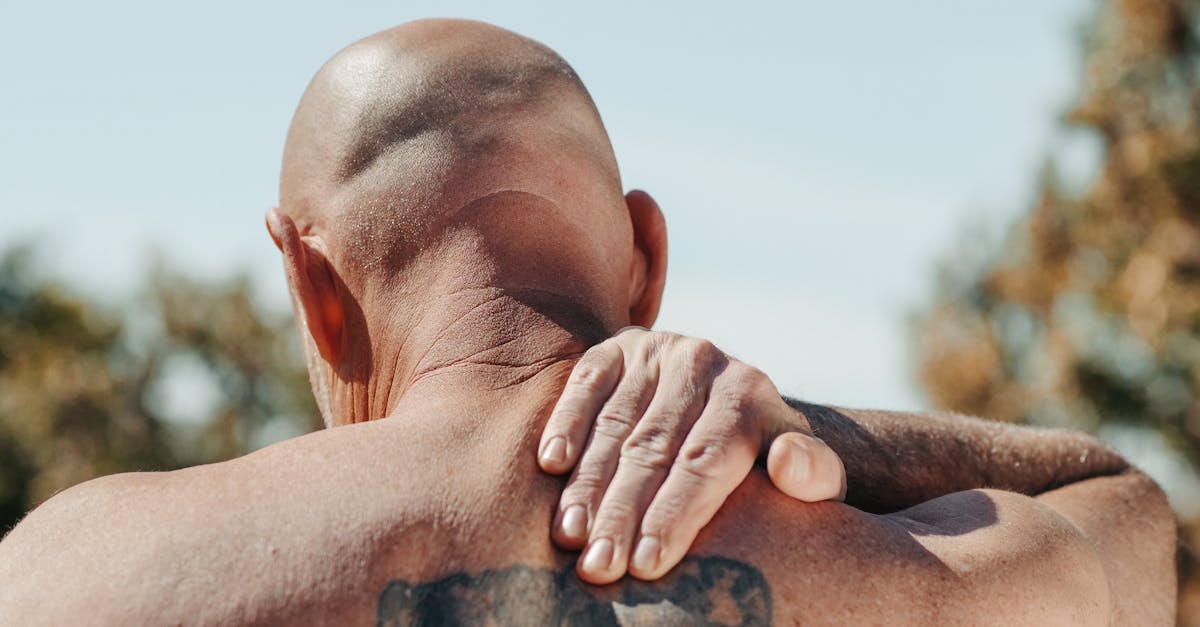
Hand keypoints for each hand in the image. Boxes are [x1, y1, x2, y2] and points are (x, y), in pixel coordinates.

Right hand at [537, 327, 845, 583]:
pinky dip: (566, 421)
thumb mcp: (810, 470)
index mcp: (751, 395)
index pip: (708, 460)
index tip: (647, 564)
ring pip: (616, 422)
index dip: (675, 514)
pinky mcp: (619, 346)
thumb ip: (816, 473)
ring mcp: (658, 349)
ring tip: (569, 534)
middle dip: (622, 512)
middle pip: (655, 447)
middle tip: (598, 566)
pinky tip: (550, 463)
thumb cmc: (765, 459)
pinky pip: (586, 381)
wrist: (733, 400)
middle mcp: (705, 362)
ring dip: (587, 481)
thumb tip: (791, 464)